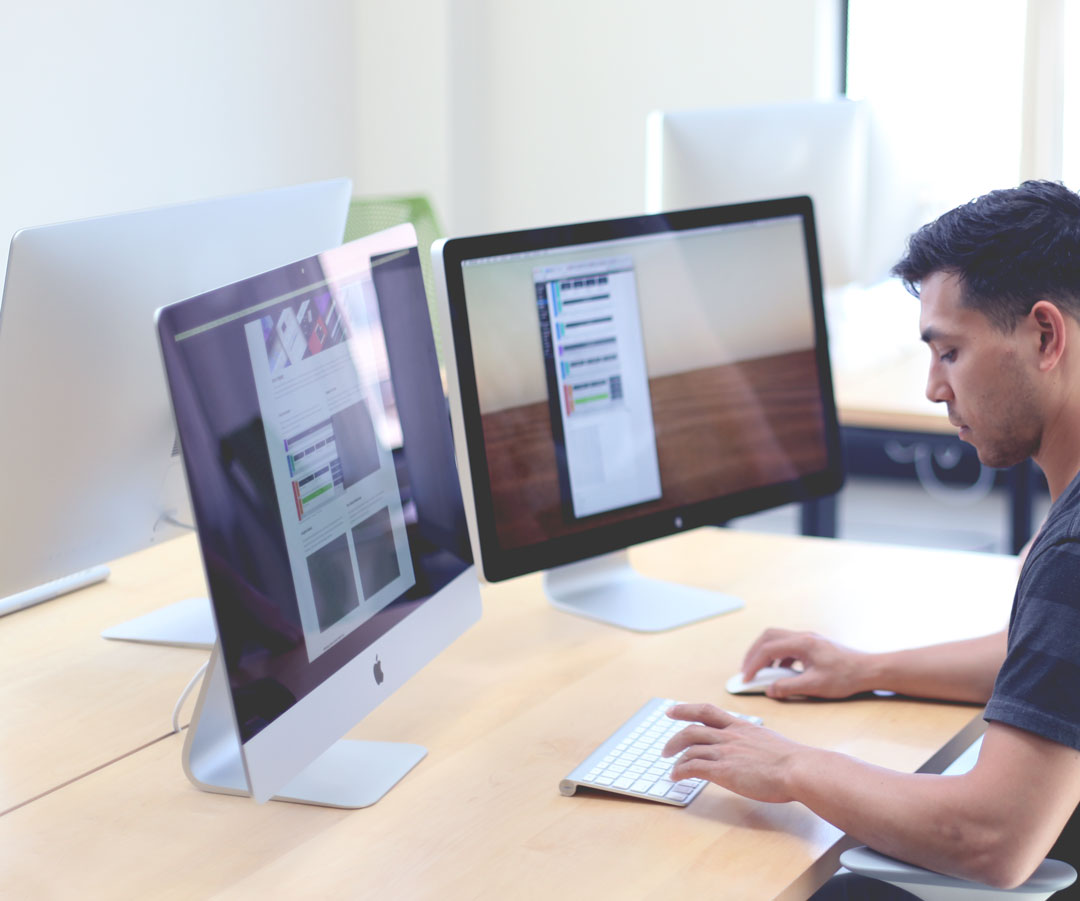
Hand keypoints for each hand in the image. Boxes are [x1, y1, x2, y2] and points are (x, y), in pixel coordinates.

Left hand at [662, 703, 802, 802]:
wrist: (797, 769)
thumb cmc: (793, 760)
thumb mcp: (771, 741)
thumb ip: (757, 742)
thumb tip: (757, 750)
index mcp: (741, 726)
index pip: (707, 711)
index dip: (686, 709)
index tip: (672, 710)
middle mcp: (729, 736)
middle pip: (692, 730)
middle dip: (674, 738)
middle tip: (665, 748)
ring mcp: (724, 752)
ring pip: (689, 749)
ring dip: (676, 758)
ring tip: (671, 768)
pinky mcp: (722, 770)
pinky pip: (693, 767)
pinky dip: (680, 771)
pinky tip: (676, 777)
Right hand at [740, 628, 869, 698]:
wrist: (870, 670)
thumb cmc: (846, 677)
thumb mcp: (814, 686)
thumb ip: (788, 687)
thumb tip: (770, 690)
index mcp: (802, 643)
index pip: (768, 649)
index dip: (753, 664)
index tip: (746, 678)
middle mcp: (803, 636)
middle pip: (768, 637)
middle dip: (754, 653)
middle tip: (747, 670)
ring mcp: (808, 639)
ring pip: (777, 639)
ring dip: (765, 653)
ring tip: (761, 671)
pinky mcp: (813, 645)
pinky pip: (788, 646)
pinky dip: (778, 656)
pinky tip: (781, 671)